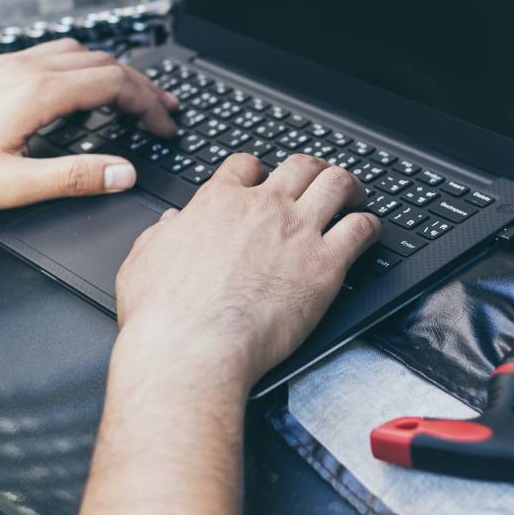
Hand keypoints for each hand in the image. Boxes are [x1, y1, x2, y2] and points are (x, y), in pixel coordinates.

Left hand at [0, 39, 177, 209]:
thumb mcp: (12, 185)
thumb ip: (74, 178)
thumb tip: (124, 172)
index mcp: (39, 93)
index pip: (116, 83)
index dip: (150, 104)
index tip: (166, 126)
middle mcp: (27, 68)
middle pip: (105, 63)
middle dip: (143, 86)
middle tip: (165, 109)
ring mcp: (8, 62)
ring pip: (79, 52)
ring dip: (115, 71)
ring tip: (132, 94)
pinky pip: (52, 52)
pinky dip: (83, 66)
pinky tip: (78, 84)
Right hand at [114, 153, 380, 386]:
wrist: (192, 348)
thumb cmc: (163, 315)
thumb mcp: (142, 261)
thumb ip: (160, 235)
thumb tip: (171, 223)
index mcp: (218, 203)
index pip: (246, 165)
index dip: (259, 169)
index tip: (265, 178)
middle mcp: (262, 207)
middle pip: (300, 165)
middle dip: (313, 169)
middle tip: (320, 180)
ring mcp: (297, 231)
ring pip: (336, 183)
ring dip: (350, 185)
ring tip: (356, 194)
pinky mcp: (325, 264)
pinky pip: (361, 229)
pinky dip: (370, 224)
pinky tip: (370, 230)